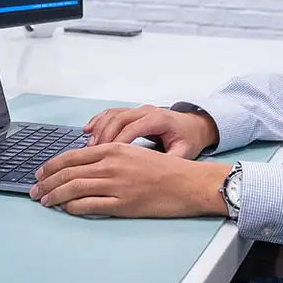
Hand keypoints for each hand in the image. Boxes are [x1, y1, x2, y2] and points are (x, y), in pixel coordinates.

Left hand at [30, 143, 230, 217]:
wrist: (187, 182)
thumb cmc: (164, 169)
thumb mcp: (134, 154)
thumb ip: (110, 157)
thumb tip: (85, 166)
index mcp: (114, 149)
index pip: (73, 156)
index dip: (52, 166)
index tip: (41, 173)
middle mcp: (112, 164)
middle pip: (68, 172)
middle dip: (46, 182)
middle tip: (34, 190)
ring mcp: (116, 185)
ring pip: (74, 188)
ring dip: (54, 195)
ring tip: (44, 201)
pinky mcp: (123, 204)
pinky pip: (89, 206)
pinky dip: (72, 207)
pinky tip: (65, 209)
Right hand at [84, 104, 218, 158]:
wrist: (194, 125)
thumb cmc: (188, 139)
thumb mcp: (184, 152)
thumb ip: (170, 160)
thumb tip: (153, 173)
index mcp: (159, 119)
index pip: (133, 128)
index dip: (118, 142)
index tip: (106, 158)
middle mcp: (147, 111)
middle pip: (119, 119)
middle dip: (103, 136)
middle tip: (91, 154)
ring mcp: (139, 110)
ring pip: (113, 114)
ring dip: (98, 129)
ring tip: (88, 146)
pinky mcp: (133, 112)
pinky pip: (112, 113)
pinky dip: (99, 120)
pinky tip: (88, 131)